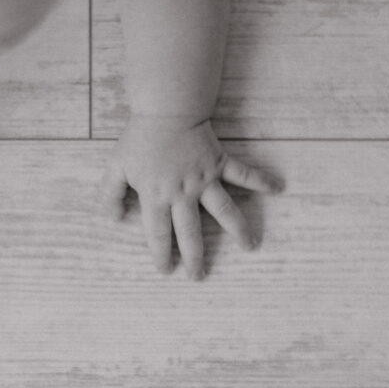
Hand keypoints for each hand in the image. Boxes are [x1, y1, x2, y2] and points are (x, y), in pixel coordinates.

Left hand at [102, 115, 282, 277]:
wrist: (166, 110)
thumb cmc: (140, 139)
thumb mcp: (116, 167)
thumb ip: (110, 195)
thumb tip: (113, 220)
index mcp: (156, 196)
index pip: (158, 233)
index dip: (161, 254)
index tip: (166, 270)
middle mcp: (183, 193)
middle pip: (190, 232)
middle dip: (195, 257)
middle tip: (199, 276)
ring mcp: (204, 179)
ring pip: (224, 210)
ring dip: (238, 230)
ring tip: (251, 246)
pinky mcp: (218, 163)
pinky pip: (243, 173)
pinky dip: (261, 180)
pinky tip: (278, 188)